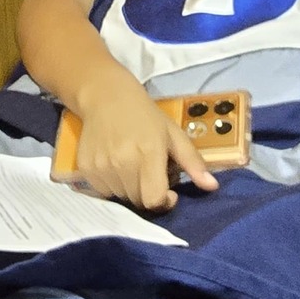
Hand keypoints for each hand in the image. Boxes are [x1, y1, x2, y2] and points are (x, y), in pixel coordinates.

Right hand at [72, 85, 218, 211]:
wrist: (105, 97)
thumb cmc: (145, 116)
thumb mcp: (174, 134)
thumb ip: (193, 162)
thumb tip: (213, 186)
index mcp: (148, 153)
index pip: (154, 199)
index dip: (164, 201)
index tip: (168, 191)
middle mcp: (123, 163)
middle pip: (138, 201)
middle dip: (148, 193)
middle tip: (150, 172)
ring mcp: (102, 166)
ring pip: (121, 197)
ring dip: (130, 190)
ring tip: (133, 167)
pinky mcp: (86, 168)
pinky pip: (103, 192)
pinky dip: (113, 185)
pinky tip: (116, 166)